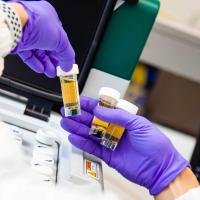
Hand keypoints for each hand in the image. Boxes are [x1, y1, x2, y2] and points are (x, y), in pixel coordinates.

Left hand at [12, 1, 74, 76]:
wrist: (16, 25)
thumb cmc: (37, 24)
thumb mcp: (61, 40)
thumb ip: (68, 55)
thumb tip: (69, 66)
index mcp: (51, 19)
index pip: (60, 39)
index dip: (63, 53)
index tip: (66, 63)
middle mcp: (39, 25)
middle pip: (49, 47)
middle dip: (55, 61)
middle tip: (59, 70)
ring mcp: (28, 33)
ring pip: (39, 52)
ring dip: (46, 64)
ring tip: (51, 73)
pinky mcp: (19, 41)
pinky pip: (28, 54)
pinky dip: (35, 62)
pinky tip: (41, 69)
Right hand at [61, 96, 189, 195]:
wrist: (160, 168)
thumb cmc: (155, 144)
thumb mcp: (139, 124)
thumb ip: (118, 116)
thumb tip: (99, 110)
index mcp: (123, 120)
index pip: (103, 109)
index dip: (90, 105)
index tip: (78, 100)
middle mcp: (115, 129)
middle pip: (93, 120)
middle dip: (79, 115)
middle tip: (67, 111)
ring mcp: (110, 142)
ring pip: (90, 133)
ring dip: (77, 128)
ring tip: (66, 122)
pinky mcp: (108, 155)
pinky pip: (92, 148)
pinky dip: (82, 143)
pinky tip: (73, 137)